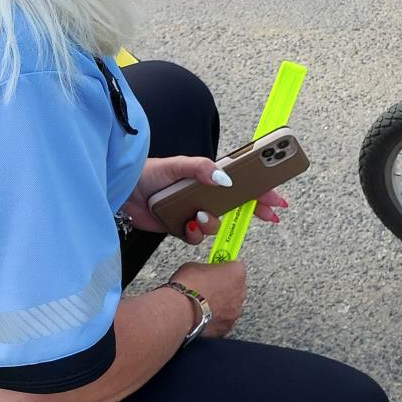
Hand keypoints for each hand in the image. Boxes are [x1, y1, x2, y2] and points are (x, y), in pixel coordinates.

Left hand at [124, 155, 288, 238]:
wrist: (123, 192)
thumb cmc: (149, 172)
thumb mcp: (178, 164)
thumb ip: (202, 169)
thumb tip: (226, 180)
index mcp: (208, 177)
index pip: (242, 183)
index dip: (262, 190)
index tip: (277, 199)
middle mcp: (206, 195)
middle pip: (239, 204)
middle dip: (256, 210)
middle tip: (271, 215)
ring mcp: (195, 212)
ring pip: (217, 224)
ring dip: (212, 223)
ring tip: (198, 217)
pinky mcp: (182, 227)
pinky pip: (197, 237)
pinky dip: (194, 233)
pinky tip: (186, 225)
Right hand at [170, 259, 247, 338]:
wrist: (180, 309)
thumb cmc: (188, 286)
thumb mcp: (194, 266)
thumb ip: (205, 269)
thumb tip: (202, 273)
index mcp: (236, 272)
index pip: (234, 268)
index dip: (222, 269)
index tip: (214, 271)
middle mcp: (240, 292)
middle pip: (235, 288)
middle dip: (224, 288)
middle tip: (208, 288)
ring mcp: (234, 311)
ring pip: (230, 306)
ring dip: (221, 305)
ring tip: (203, 304)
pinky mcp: (226, 327)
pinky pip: (223, 320)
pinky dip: (215, 319)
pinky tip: (202, 315)